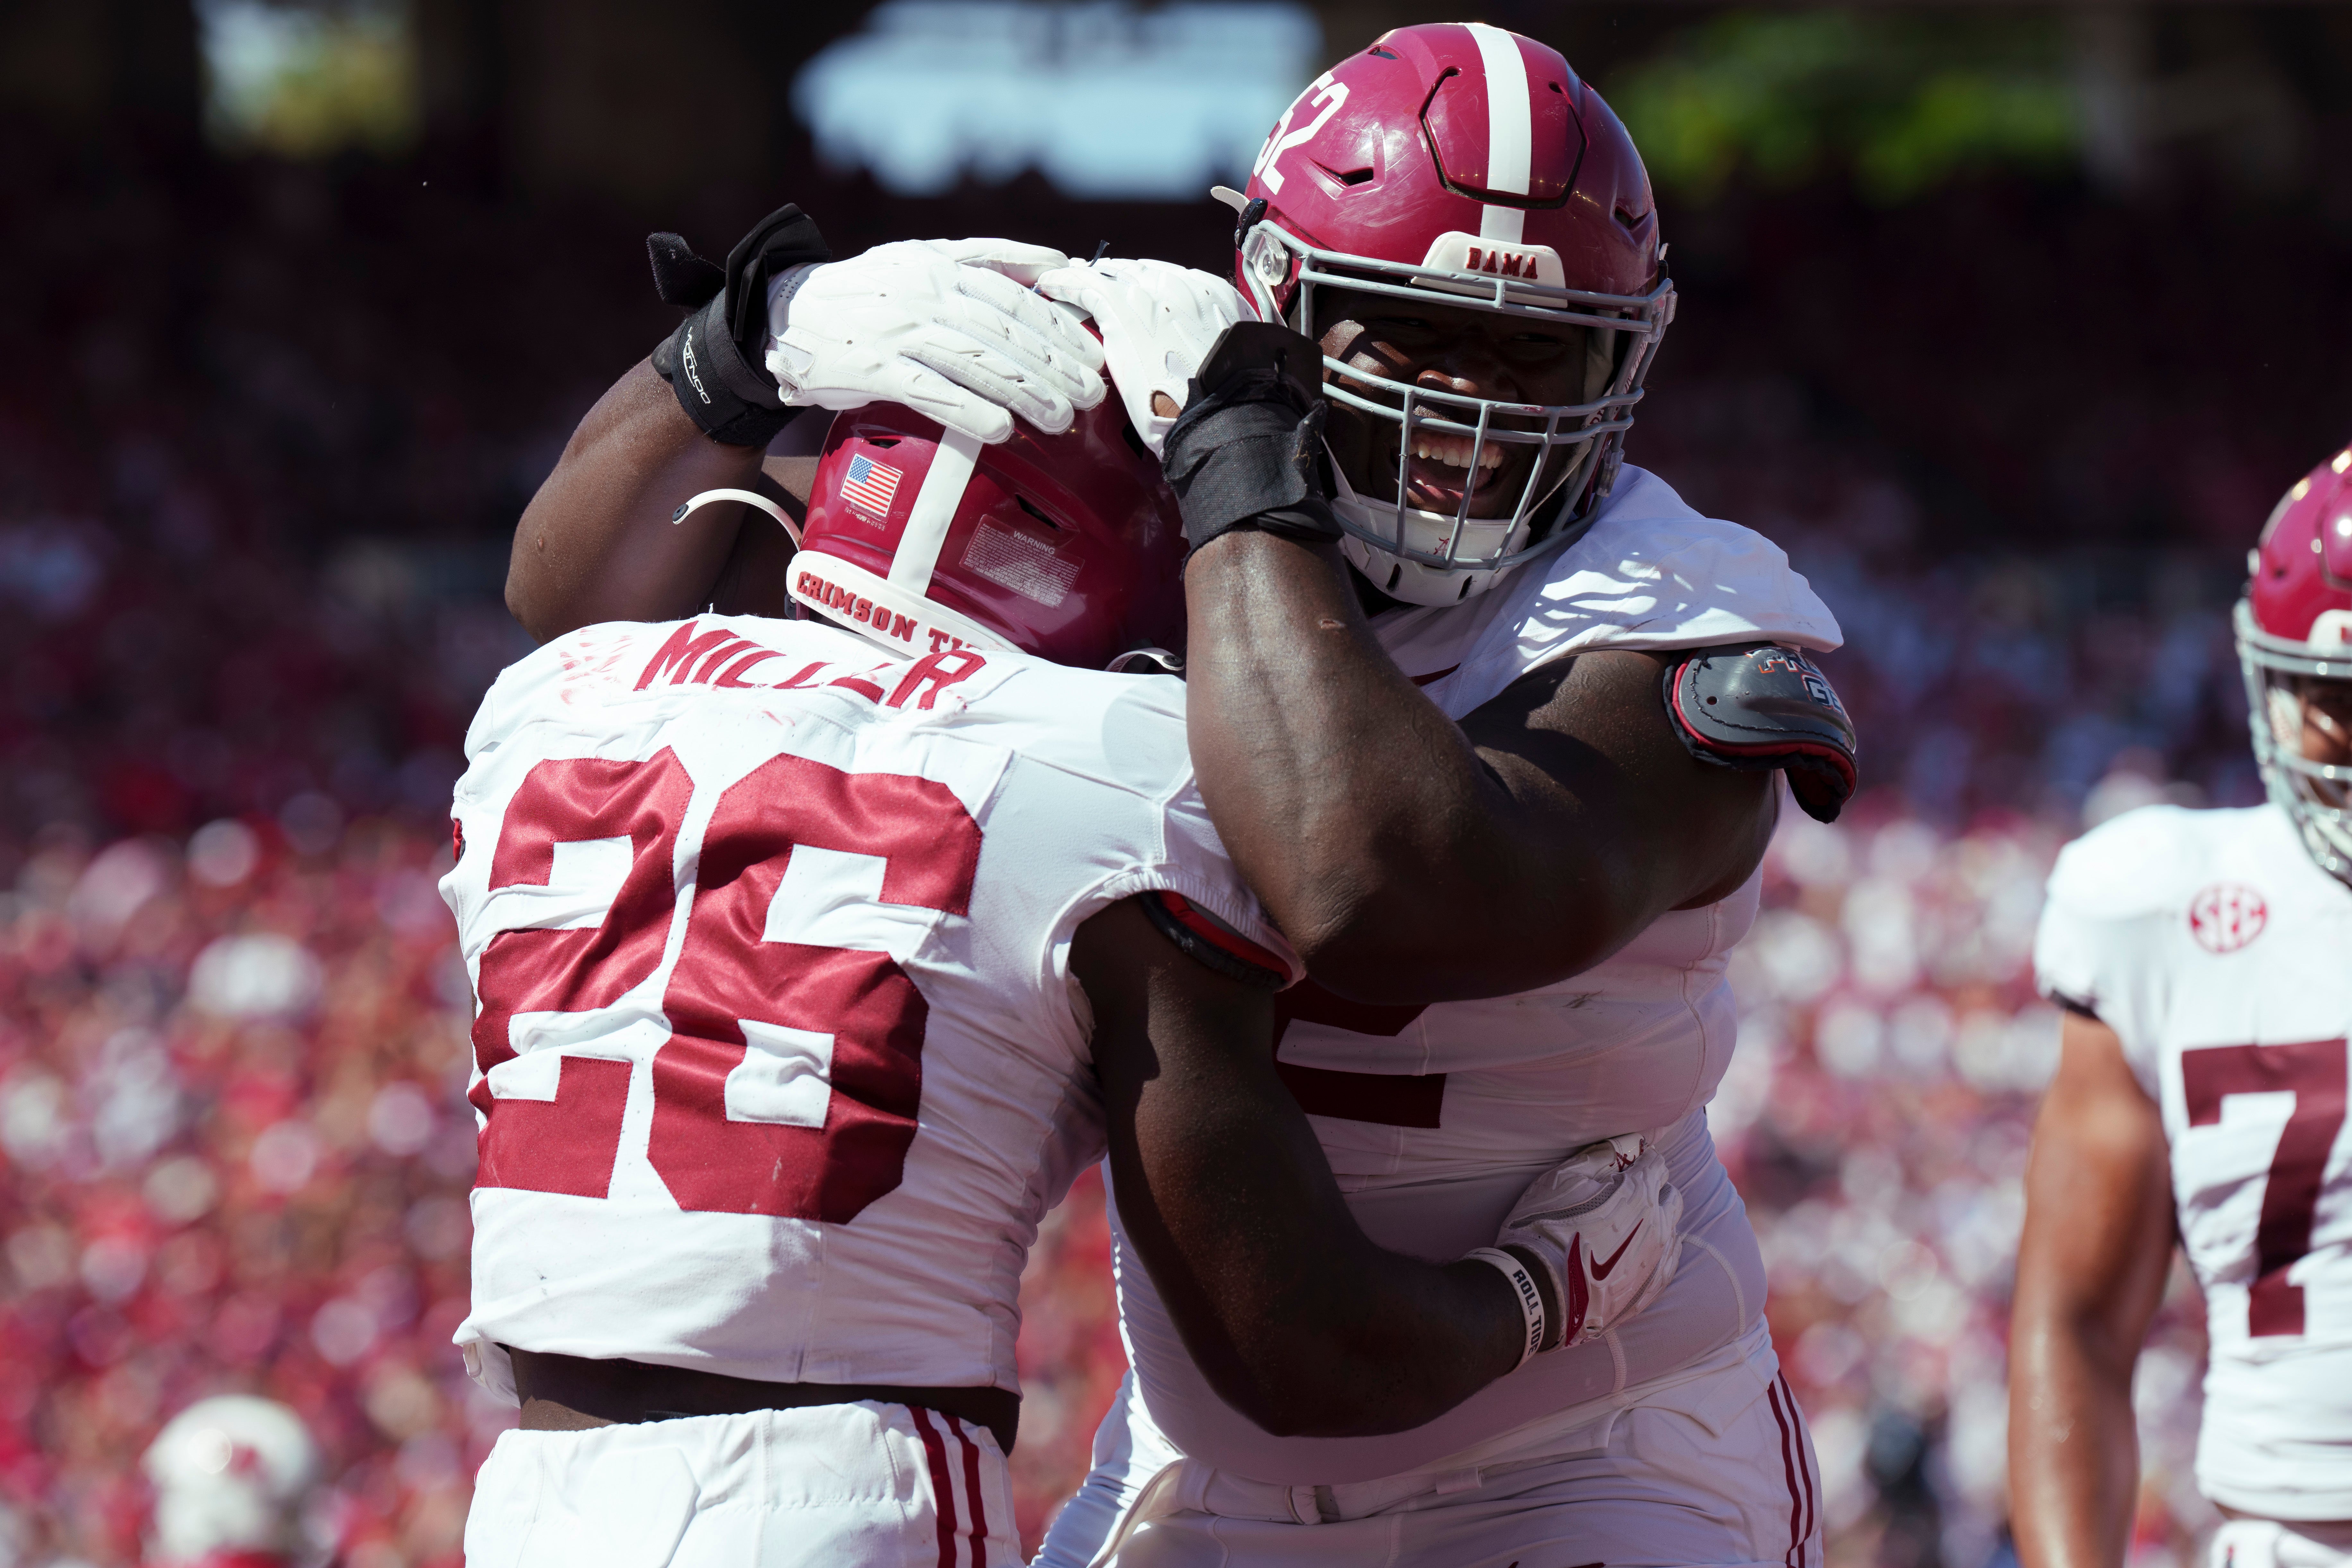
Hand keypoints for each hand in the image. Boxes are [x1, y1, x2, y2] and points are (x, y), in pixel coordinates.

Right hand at [765, 239, 1106, 444]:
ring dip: (1024, 393)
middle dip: (1054, 366)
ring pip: (974, 362)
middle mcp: (923, 294)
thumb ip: (991, 258)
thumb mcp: (926, 257)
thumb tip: (1056, 261)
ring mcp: (897, 331)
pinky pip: (929, 392)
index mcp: (941, 266)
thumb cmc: (870, 291)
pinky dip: (967, 411)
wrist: (788, 312)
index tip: (1094, 355)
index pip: (1015, 297)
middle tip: (1092, 395)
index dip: (1059, 329)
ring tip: (1062, 417)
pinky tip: (1001, 430)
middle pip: (1003, 333)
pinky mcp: (873, 368)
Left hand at [1035, 257, 1251, 456]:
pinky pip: (1084, 285)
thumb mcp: (1229, 364)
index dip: (1149, 283)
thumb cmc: (1226, 405)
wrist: (1217, 416)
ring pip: (1112, 273)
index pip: (1175, 278)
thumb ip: (1214, 346)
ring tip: (1071, 278)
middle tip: (1098, 280)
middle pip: (1142, 271)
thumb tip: (1200, 357)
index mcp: (1215, 297)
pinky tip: (1051, 285)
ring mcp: (1152, 295)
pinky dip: (1065, 283)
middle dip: (1119, 276)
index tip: (1135, 288)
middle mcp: (1184, 286)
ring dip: (1091, 276)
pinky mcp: (1120, 310)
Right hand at [1499, 1134, 1681, 1350]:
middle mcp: (1657, 1225)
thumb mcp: (1562, 1179)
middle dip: (1654, 1188)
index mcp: (1637, 1193)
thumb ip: (1598, 1156)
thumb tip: (1625, 1141)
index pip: (1656, 1164)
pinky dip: (1658, 1251)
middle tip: (1627, 1193)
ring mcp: (1656, 1260)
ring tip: (1628, 1225)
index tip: (1626, 1162)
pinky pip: (1668, 1262)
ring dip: (1656, 1221)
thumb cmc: (1545, 1227)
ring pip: (1672, 1229)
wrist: (1538, 1290)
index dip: (1641, 1159)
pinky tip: (1639, 1251)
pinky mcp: (1651, 1289)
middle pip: (1671, 1196)